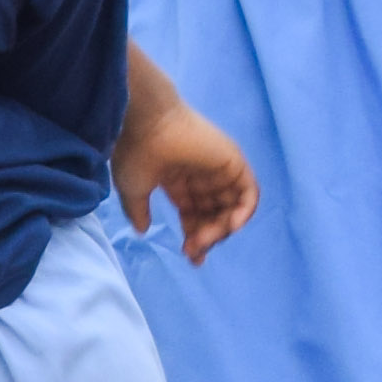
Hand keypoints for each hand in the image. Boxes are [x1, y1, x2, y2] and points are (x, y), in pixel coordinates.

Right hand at [116, 91, 255, 260]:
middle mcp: (201, 177)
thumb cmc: (136, 153)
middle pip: (213, 215)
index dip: (195, 238)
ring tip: (204, 240)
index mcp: (178, 181)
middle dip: (206, 237)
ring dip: (221, 230)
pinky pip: (248, 194)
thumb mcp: (133, 190)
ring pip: (230, 209)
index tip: (191, 257)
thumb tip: (142, 230)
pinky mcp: (233, 162)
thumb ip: (139, 212)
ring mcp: (219, 170)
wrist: (146, 124)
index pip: (195, 215)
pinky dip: (244, 213)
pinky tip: (229, 227)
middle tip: (193, 250)